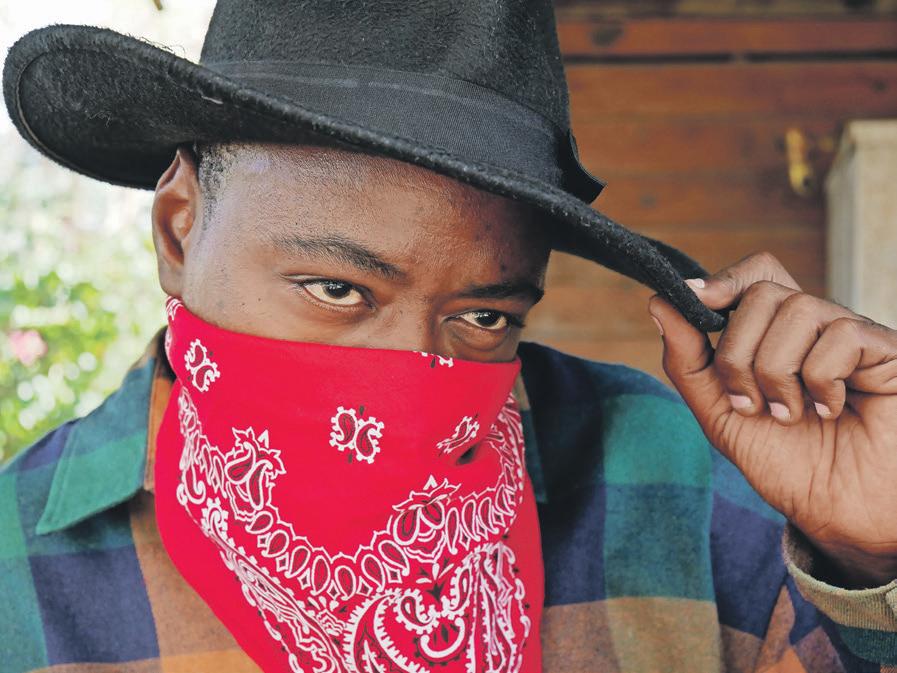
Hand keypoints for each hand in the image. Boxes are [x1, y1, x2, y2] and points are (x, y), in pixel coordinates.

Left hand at [648, 252, 896, 587]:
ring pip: (796, 310)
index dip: (725, 280)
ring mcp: (851, 336)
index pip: (756, 274)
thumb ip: (688, 360)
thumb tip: (659, 301)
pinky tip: (828, 410)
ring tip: (790, 413)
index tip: (697, 301)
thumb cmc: (787, 463)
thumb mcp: (721, 413)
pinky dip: (821, 380)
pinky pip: (840, 335)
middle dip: (739, 354)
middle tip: (752, 404)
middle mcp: (815, 327)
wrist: (836, 513)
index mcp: (777, 335)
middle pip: (763, 293)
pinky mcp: (886, 350)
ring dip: (777, 373)